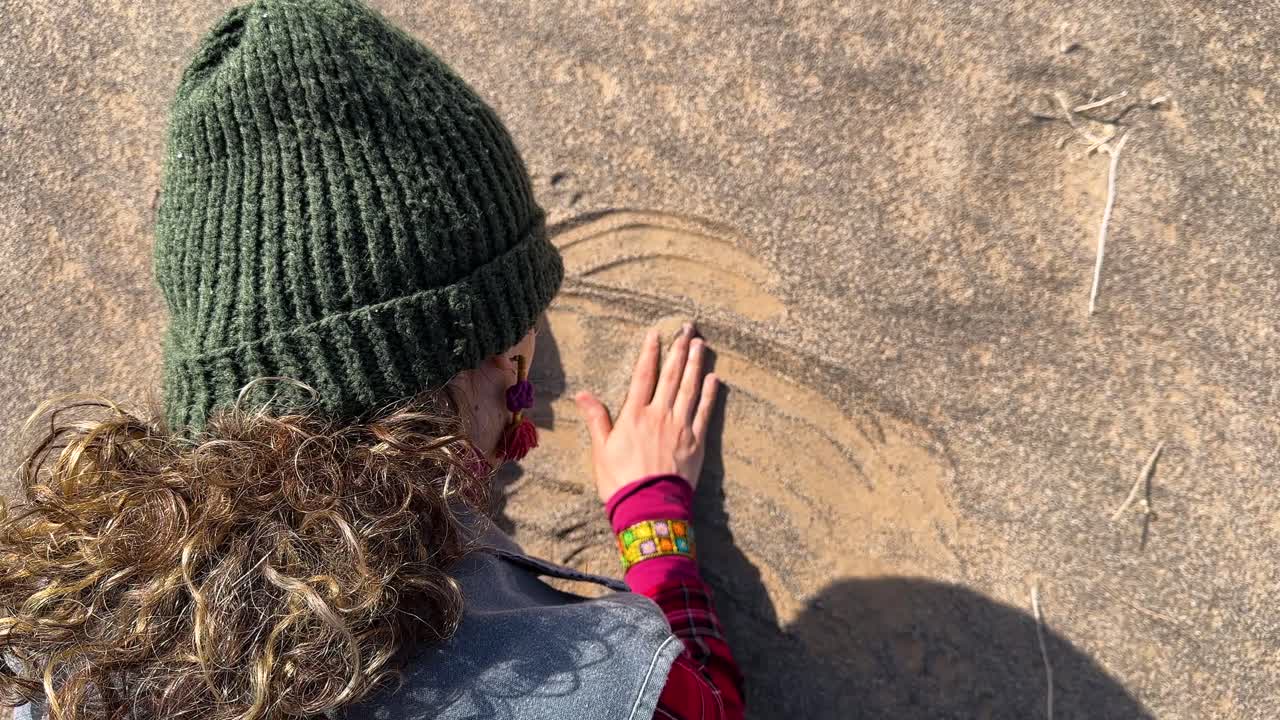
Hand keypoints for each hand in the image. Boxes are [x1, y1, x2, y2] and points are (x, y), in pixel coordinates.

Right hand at [574, 324, 718, 503]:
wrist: (648, 508)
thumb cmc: (620, 481)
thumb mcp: (601, 450)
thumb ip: (596, 419)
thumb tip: (582, 394)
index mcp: (634, 415)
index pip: (644, 375)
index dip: (650, 352)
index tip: (656, 333)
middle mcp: (659, 415)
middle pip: (672, 376)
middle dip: (679, 350)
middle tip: (687, 329)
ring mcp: (680, 427)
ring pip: (690, 388)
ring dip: (696, 364)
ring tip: (700, 344)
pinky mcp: (696, 442)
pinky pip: (705, 412)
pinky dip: (710, 394)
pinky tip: (714, 378)